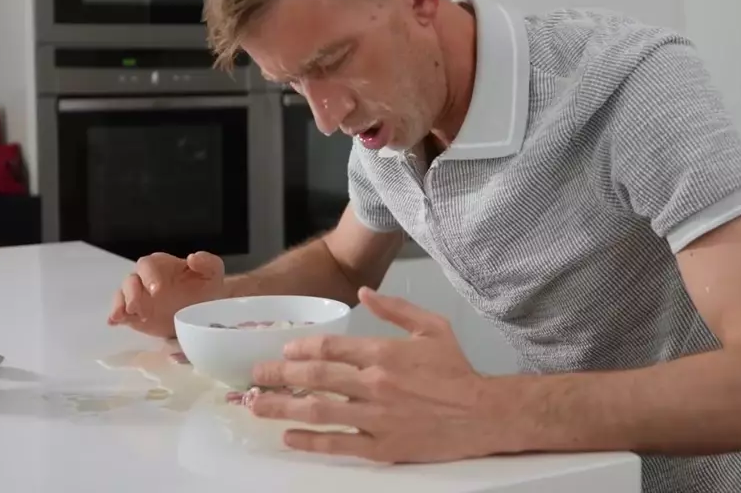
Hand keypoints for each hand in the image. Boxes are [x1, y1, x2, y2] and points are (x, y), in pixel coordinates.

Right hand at [108, 251, 224, 338]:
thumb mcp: (213, 273)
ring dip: (122, 304)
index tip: (157, 289)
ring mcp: (139, 298)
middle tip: (137, 307)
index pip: (148, 264)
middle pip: (130, 280)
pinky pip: (121, 313)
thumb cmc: (207, 288)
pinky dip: (116, 316)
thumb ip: (207, 262)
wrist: (206, 310)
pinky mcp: (135, 315)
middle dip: (132, 292)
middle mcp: (145, 280)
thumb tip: (192, 257)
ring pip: (123, 295)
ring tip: (126, 314)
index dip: (150, 275)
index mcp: (161, 266)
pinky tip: (115, 322)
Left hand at [247, 287, 500, 462]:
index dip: (300, 349)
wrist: (484, 413)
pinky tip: (288, 436)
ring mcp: (376, 417)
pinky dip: (309, 440)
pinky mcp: (382, 447)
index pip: (330, 347)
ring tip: (257, 406)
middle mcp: (375, 383)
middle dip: (278, 376)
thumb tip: (364, 293)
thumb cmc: (458, 370)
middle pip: (314, 378)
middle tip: (255, 376)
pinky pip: (338, 443)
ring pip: (318, 411)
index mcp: (384, 353)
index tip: (284, 352)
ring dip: (281, 407)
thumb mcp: (432, 327)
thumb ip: (395, 308)